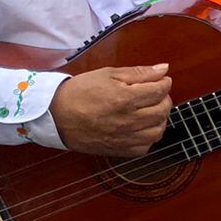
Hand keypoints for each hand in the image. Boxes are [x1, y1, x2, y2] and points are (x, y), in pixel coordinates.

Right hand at [50, 64, 172, 157]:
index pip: (160, 90)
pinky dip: (148, 136)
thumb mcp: (108, 74)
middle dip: (164, 99)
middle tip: (155, 93)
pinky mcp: (119, 151)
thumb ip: (139, 72)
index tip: (160, 80)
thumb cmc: (80, 92)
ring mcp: (125, 139)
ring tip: (149, 110)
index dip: (164, 82)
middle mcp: (128, 121)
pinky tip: (140, 126)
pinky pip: (145, 147)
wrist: (56, 116)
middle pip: (163, 110)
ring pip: (158, 131)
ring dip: (159, 119)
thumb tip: (163, 69)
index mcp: (125, 99)